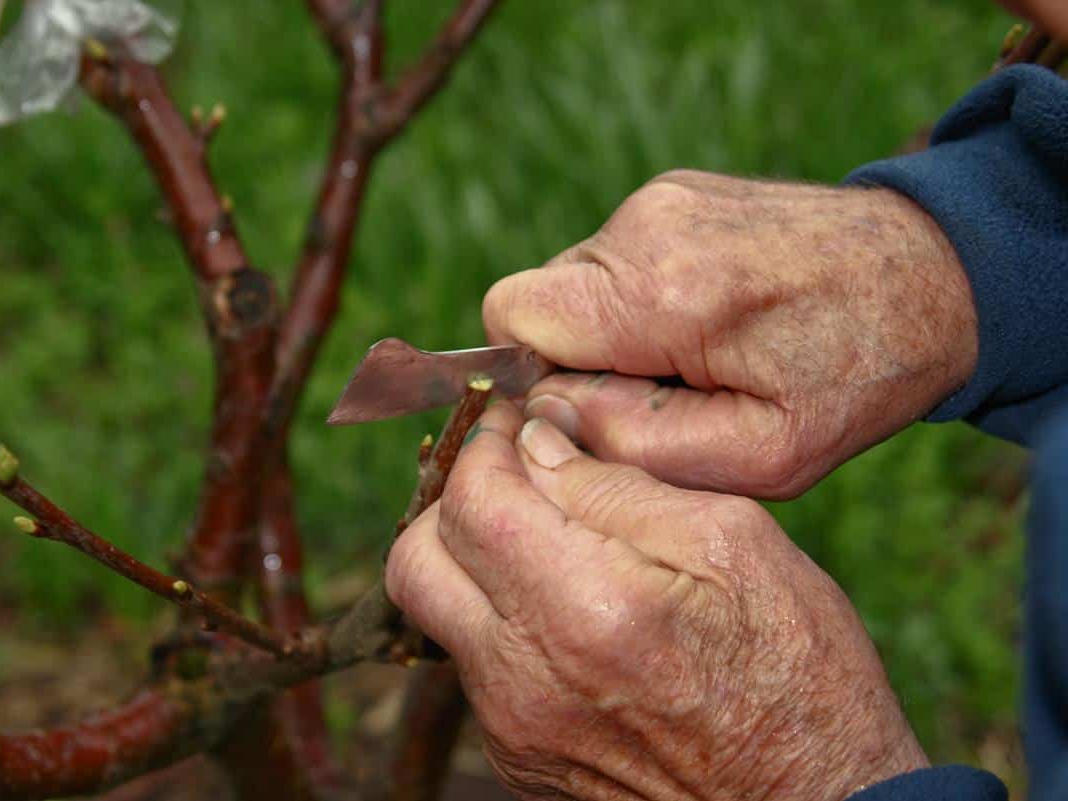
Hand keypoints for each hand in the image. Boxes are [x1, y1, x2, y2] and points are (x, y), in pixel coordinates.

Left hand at [386, 403, 927, 800]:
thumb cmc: (795, 673)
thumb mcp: (733, 544)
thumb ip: (619, 485)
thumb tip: (539, 440)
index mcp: (584, 607)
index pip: (472, 498)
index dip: (486, 443)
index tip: (516, 421)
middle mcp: (526, 677)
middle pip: (415, 559)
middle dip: (455, 500)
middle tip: (513, 475)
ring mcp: (513, 728)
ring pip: (440, 613)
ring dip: (476, 561)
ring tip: (548, 539)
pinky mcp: (519, 760)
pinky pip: (477, 667)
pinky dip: (504, 620)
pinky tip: (569, 610)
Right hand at [483, 170, 976, 498]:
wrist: (935, 275)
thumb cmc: (854, 376)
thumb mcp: (760, 454)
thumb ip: (637, 446)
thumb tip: (546, 416)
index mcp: (662, 291)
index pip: (512, 320)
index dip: (536, 378)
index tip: (600, 410)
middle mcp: (646, 226)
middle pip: (538, 304)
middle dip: (580, 362)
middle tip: (667, 393)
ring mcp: (659, 198)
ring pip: (574, 284)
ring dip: (613, 334)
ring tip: (699, 356)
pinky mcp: (673, 192)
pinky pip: (613, 261)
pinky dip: (639, 302)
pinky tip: (709, 320)